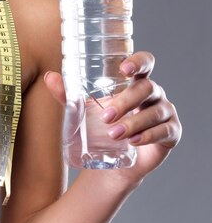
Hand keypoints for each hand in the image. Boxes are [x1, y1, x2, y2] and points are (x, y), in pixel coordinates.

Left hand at [44, 51, 181, 183]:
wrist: (112, 160)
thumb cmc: (99, 126)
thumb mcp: (82, 109)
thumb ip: (66, 94)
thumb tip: (49, 77)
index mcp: (133, 81)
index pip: (144, 62)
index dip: (138, 61)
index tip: (125, 68)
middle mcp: (152, 93)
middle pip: (146, 88)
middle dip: (126, 102)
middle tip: (105, 117)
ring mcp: (164, 111)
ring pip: (154, 111)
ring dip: (134, 122)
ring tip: (113, 134)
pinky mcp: (171, 132)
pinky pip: (165, 131)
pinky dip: (149, 135)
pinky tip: (134, 141)